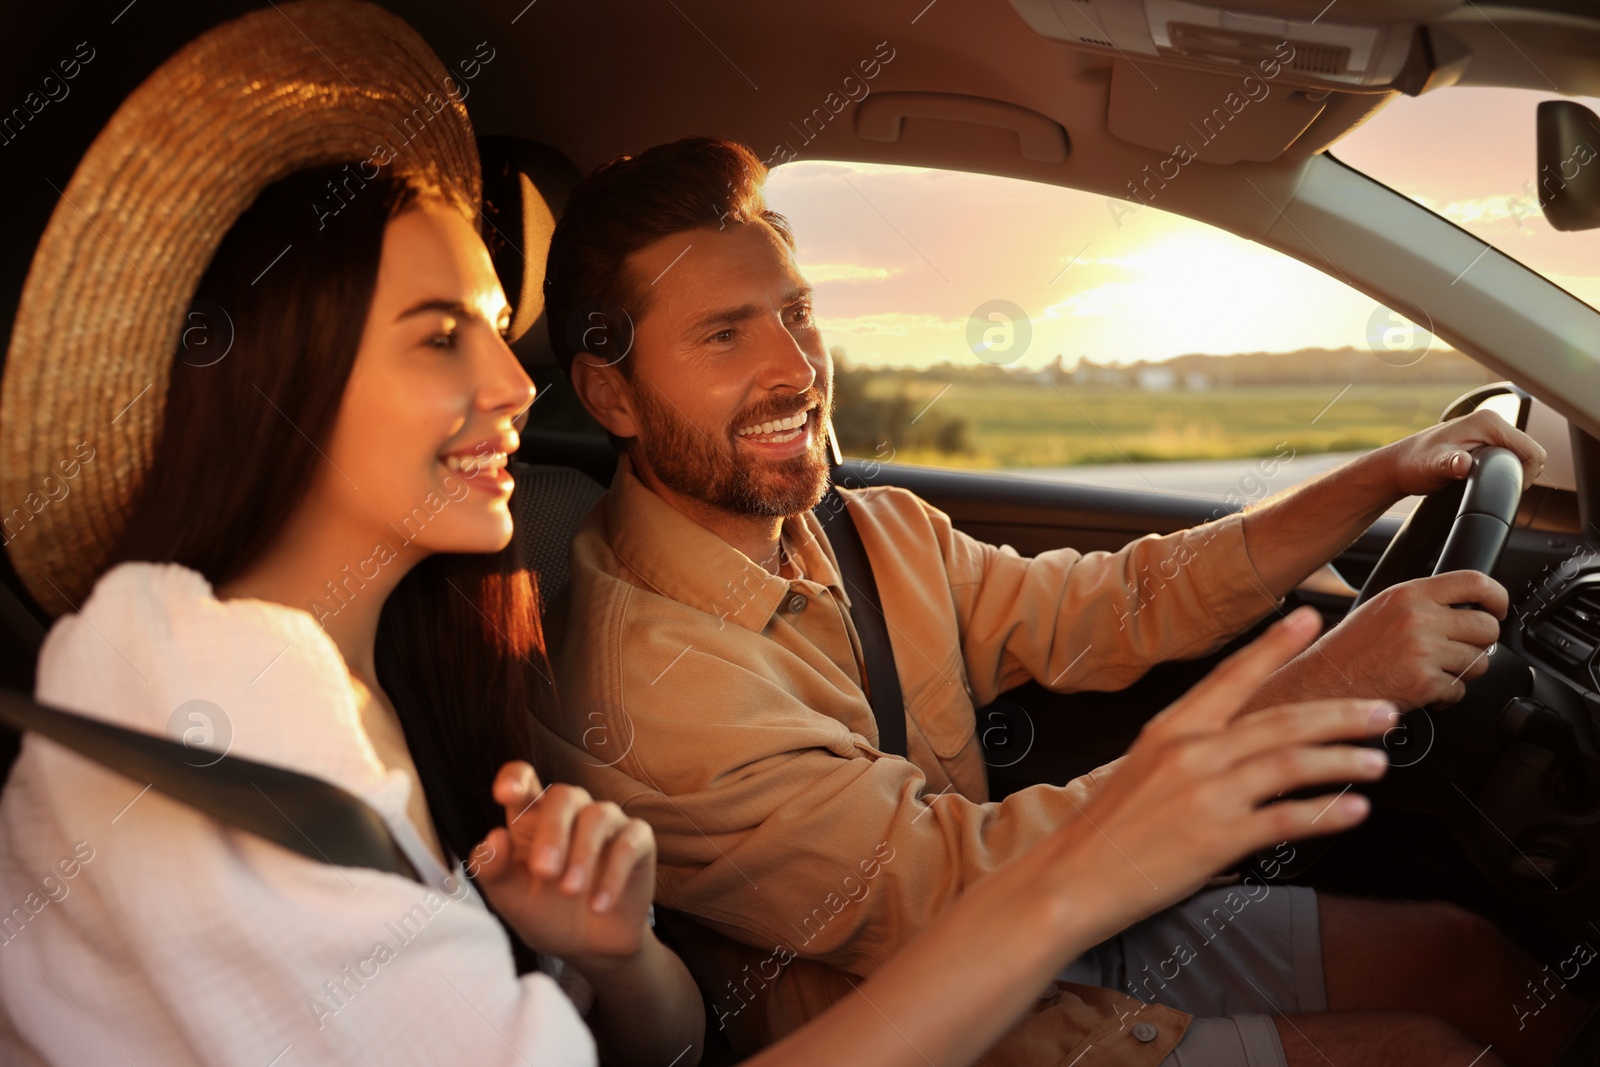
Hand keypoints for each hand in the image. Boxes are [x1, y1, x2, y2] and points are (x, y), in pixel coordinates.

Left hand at [473, 761, 656, 970]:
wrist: (588, 946)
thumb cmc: (544, 913)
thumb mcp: (510, 899)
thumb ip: (493, 870)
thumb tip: (494, 838)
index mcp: (532, 817)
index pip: (523, 780)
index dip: (515, 778)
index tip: (505, 794)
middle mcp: (571, 811)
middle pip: (564, 796)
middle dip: (552, 832)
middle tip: (544, 872)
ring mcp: (607, 823)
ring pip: (597, 816)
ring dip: (583, 855)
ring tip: (571, 892)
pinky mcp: (638, 841)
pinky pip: (629, 844)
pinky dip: (614, 875)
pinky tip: (599, 905)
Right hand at [1047, 607, 1396, 932]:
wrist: (1070, 878)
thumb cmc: (1104, 831)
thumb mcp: (1142, 770)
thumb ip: (1192, 754)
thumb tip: (1242, 748)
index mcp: (1170, 730)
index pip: (1232, 677)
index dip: (1275, 645)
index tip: (1310, 619)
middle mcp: (1191, 753)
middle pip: (1281, 721)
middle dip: (1340, 714)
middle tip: (1382, 710)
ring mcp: (1205, 795)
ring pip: (1291, 762)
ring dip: (1343, 758)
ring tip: (1377, 759)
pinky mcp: (1216, 839)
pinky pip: (1285, 820)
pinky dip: (1326, 813)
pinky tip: (1353, 810)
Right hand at [1279, 570, 1506, 708]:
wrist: (1324, 681)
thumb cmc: (1350, 649)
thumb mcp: (1383, 607)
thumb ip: (1423, 602)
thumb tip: (1466, 609)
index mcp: (1409, 594)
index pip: (1474, 582)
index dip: (1497, 596)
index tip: (1498, 609)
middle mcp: (1419, 618)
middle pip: (1486, 627)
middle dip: (1479, 643)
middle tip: (1459, 650)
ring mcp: (1424, 650)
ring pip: (1478, 662)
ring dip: (1461, 671)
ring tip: (1432, 671)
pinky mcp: (1425, 681)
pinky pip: (1460, 689)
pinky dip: (1446, 695)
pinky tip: (1422, 688)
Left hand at [1376, 409, 1544, 496]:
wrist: (1398, 465)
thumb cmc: (1412, 464)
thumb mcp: (1432, 466)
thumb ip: (1450, 464)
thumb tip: (1463, 464)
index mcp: (1487, 422)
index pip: (1532, 449)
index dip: (1527, 473)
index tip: (1507, 487)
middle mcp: (1490, 422)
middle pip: (1529, 452)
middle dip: (1519, 472)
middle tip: (1494, 486)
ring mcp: (1487, 432)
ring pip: (1519, 455)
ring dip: (1511, 471)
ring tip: (1487, 482)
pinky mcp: (1484, 442)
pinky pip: (1508, 456)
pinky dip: (1504, 469)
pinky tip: (1486, 478)